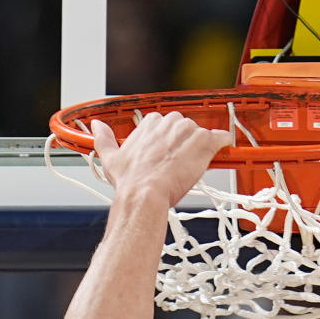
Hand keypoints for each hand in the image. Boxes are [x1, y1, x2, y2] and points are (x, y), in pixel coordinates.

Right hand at [89, 111, 232, 208]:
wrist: (144, 195)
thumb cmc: (130, 181)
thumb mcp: (110, 158)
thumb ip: (104, 139)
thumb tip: (96, 126)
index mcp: (150, 123)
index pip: (166, 125)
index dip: (169, 142)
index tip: (167, 155)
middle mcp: (170, 122)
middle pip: (185, 128)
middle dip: (184, 144)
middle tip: (179, 164)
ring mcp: (188, 131)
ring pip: (201, 135)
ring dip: (200, 149)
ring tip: (192, 167)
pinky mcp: (203, 143)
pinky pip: (220, 137)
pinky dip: (223, 143)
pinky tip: (222, 151)